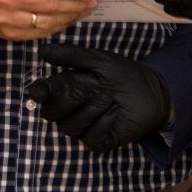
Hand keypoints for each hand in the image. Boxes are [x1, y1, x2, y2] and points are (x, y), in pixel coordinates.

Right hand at [0, 0, 93, 39]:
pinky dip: (57, 27)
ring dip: (69, 17)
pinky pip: (39, 33)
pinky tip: (67, 20)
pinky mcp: (9, 34)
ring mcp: (8, 19)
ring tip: (83, 11)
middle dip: (75, 5)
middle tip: (92, 2)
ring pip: (47, 22)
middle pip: (50, 5)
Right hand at [27, 43, 172, 150]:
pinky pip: (89, 137)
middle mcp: (70, 109)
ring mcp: (83, 127)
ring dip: (90, 110)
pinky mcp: (98, 140)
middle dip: (69, 100)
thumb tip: (41, 51)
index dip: (38, 93)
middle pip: (50, 113)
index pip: (43, 95)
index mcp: (66, 88)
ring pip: (68, 127)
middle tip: (89, 89)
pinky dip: (102, 121)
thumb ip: (71, 56)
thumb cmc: (124, 74)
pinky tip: (115, 111)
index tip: (40, 92)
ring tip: (109, 98)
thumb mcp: (98, 60)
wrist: (152, 91)